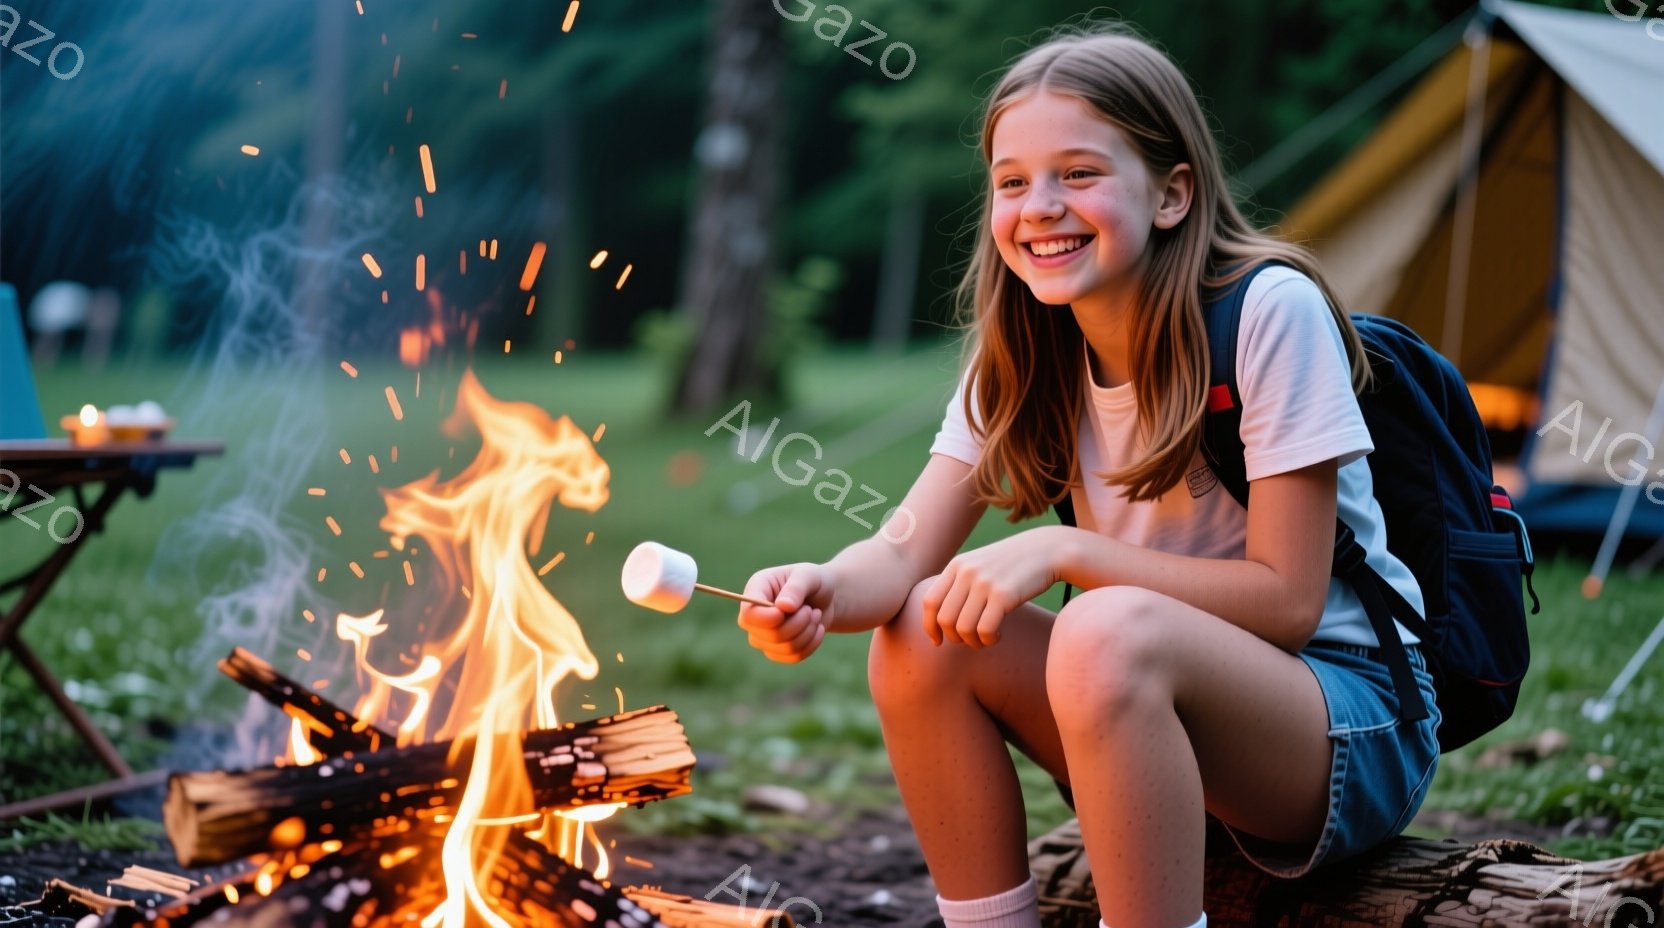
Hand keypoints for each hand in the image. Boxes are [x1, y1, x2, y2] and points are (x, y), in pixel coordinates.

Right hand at [737, 562, 832, 663]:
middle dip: (798, 624)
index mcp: (756, 589)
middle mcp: (753, 615)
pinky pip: (792, 657)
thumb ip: (796, 588)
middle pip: (768, 635)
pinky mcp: (775, 650)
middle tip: (811, 610)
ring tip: (816, 616)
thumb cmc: (813, 581)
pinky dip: (811, 644)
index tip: (789, 610)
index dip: (767, 619)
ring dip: (807, 633)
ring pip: (783, 648)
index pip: (749, 615)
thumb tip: (783, 607)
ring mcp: (761, 635)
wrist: (825, 598)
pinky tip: (818, 629)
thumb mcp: (808, 575)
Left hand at [925, 528, 1063, 647]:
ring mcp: (984, 583)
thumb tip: (942, 618)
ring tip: (985, 639)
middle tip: (970, 640)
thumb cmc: (1013, 564)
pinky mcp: (1004, 595)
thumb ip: (960, 583)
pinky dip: (988, 640)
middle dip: (954, 638)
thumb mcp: (980, 565)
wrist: (1047, 550)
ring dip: (973, 642)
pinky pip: (984, 630)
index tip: (937, 641)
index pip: (930, 601)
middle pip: (945, 619)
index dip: (930, 626)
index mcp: (957, 565)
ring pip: (963, 628)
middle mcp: (967, 573)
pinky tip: (997, 636)